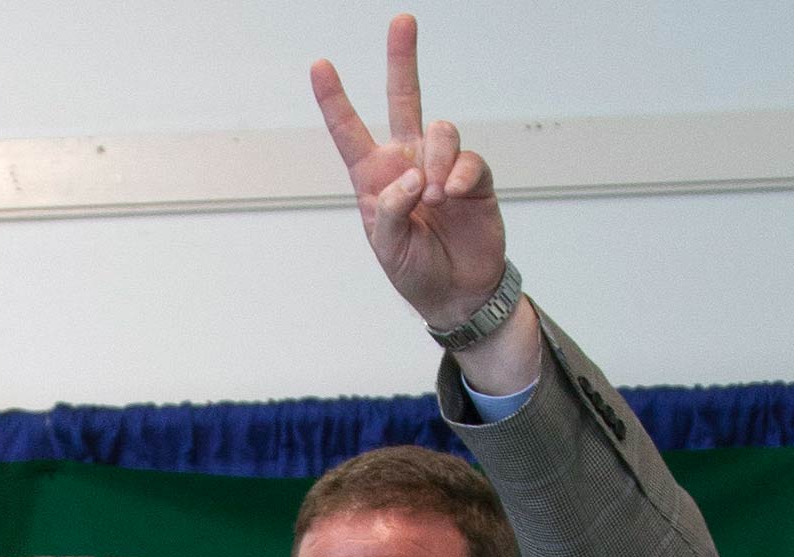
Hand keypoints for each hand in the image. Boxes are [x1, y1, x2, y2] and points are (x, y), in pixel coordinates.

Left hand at [311, 15, 509, 336]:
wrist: (458, 292)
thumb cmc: (415, 269)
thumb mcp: (386, 248)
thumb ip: (388, 210)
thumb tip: (412, 175)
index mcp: (374, 177)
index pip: (349, 132)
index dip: (334, 99)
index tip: (319, 65)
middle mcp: (407, 161)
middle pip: (403, 99)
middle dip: (402, 59)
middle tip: (402, 20)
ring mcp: (441, 164)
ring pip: (440, 129)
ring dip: (436, 159)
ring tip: (435, 196)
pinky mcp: (473, 176)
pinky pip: (468, 158)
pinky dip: (459, 174)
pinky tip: (452, 195)